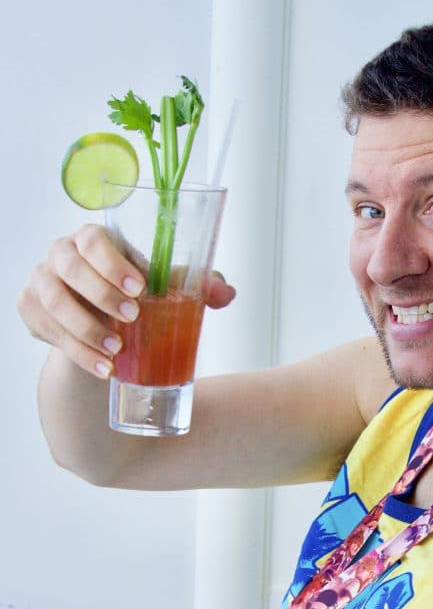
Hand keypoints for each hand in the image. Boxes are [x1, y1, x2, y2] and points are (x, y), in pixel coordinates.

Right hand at [17, 225, 235, 380]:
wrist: (101, 330)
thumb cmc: (134, 298)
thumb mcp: (164, 289)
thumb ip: (197, 285)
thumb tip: (226, 292)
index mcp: (93, 240)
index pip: (93, 239)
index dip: (112, 261)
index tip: (140, 287)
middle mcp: (61, 256)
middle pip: (69, 268)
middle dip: (101, 295)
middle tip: (133, 319)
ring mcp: (41, 283)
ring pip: (54, 302)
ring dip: (86, 329)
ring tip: (117, 351)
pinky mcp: (31, 312)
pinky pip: (48, 331)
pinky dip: (76, 353)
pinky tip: (103, 368)